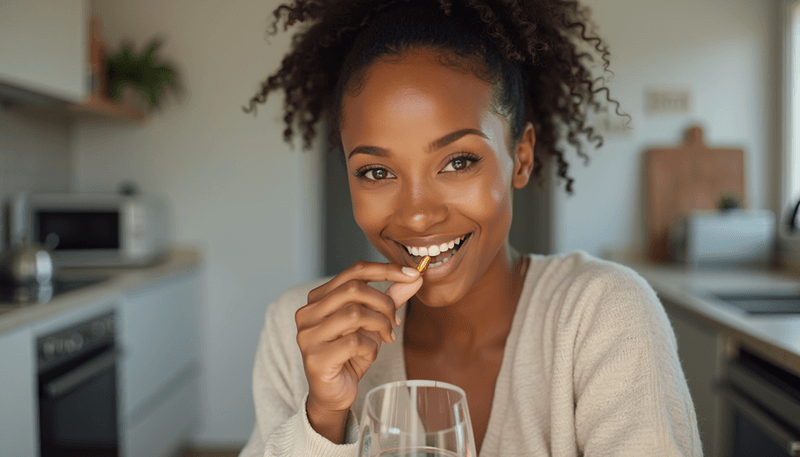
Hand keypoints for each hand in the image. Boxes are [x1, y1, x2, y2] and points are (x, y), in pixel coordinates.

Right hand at [295, 261, 422, 441]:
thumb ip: (390, 299)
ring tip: (384, 337)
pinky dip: (371, 347)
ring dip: (379, 325)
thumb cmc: (350, 355)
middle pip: (354, 289)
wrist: (334, 394)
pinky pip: (354, 342)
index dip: (385, 269)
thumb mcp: (372, 323)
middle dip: (384, 303)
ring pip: (354, 313)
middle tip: (394, 321)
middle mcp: (308, 312)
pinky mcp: (315, 357)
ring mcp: (308, 335)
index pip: (354, 271)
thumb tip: (414, 278)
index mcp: (318, 298)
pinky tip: (369, 355)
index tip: (413, 274)